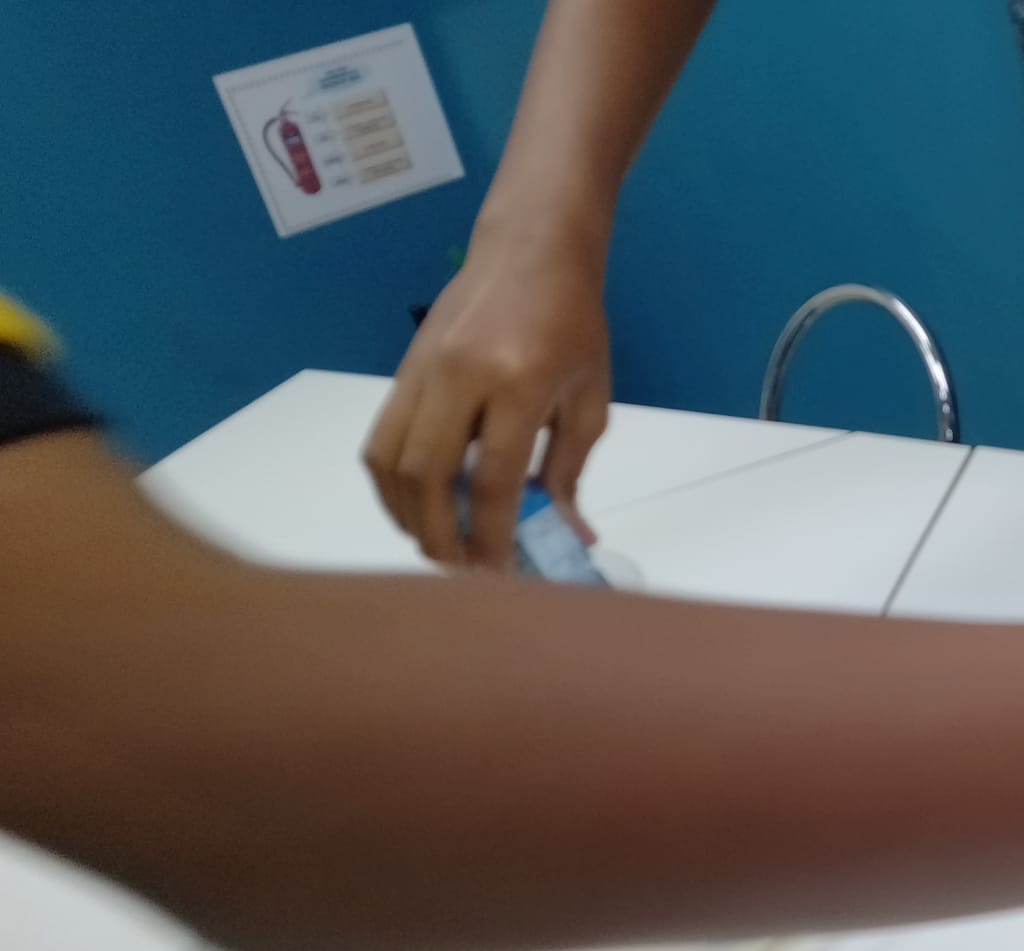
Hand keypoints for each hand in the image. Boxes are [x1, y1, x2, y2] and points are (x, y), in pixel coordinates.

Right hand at [363, 233, 609, 567]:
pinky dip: (393, 484)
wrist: (530, 249)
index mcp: (519, 382)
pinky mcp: (402, 369)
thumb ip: (572, 469)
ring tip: (437, 543)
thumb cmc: (572, 323)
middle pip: (427, 476)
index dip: (492, 536)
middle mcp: (460, 376)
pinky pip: (381, 438)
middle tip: (460, 571)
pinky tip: (417, 506)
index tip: (498, 576)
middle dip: (438, 536)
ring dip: (407, 514)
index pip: (495, 478)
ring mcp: (422, 370)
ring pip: (390, 460)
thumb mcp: (589, 397)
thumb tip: (569, 534)